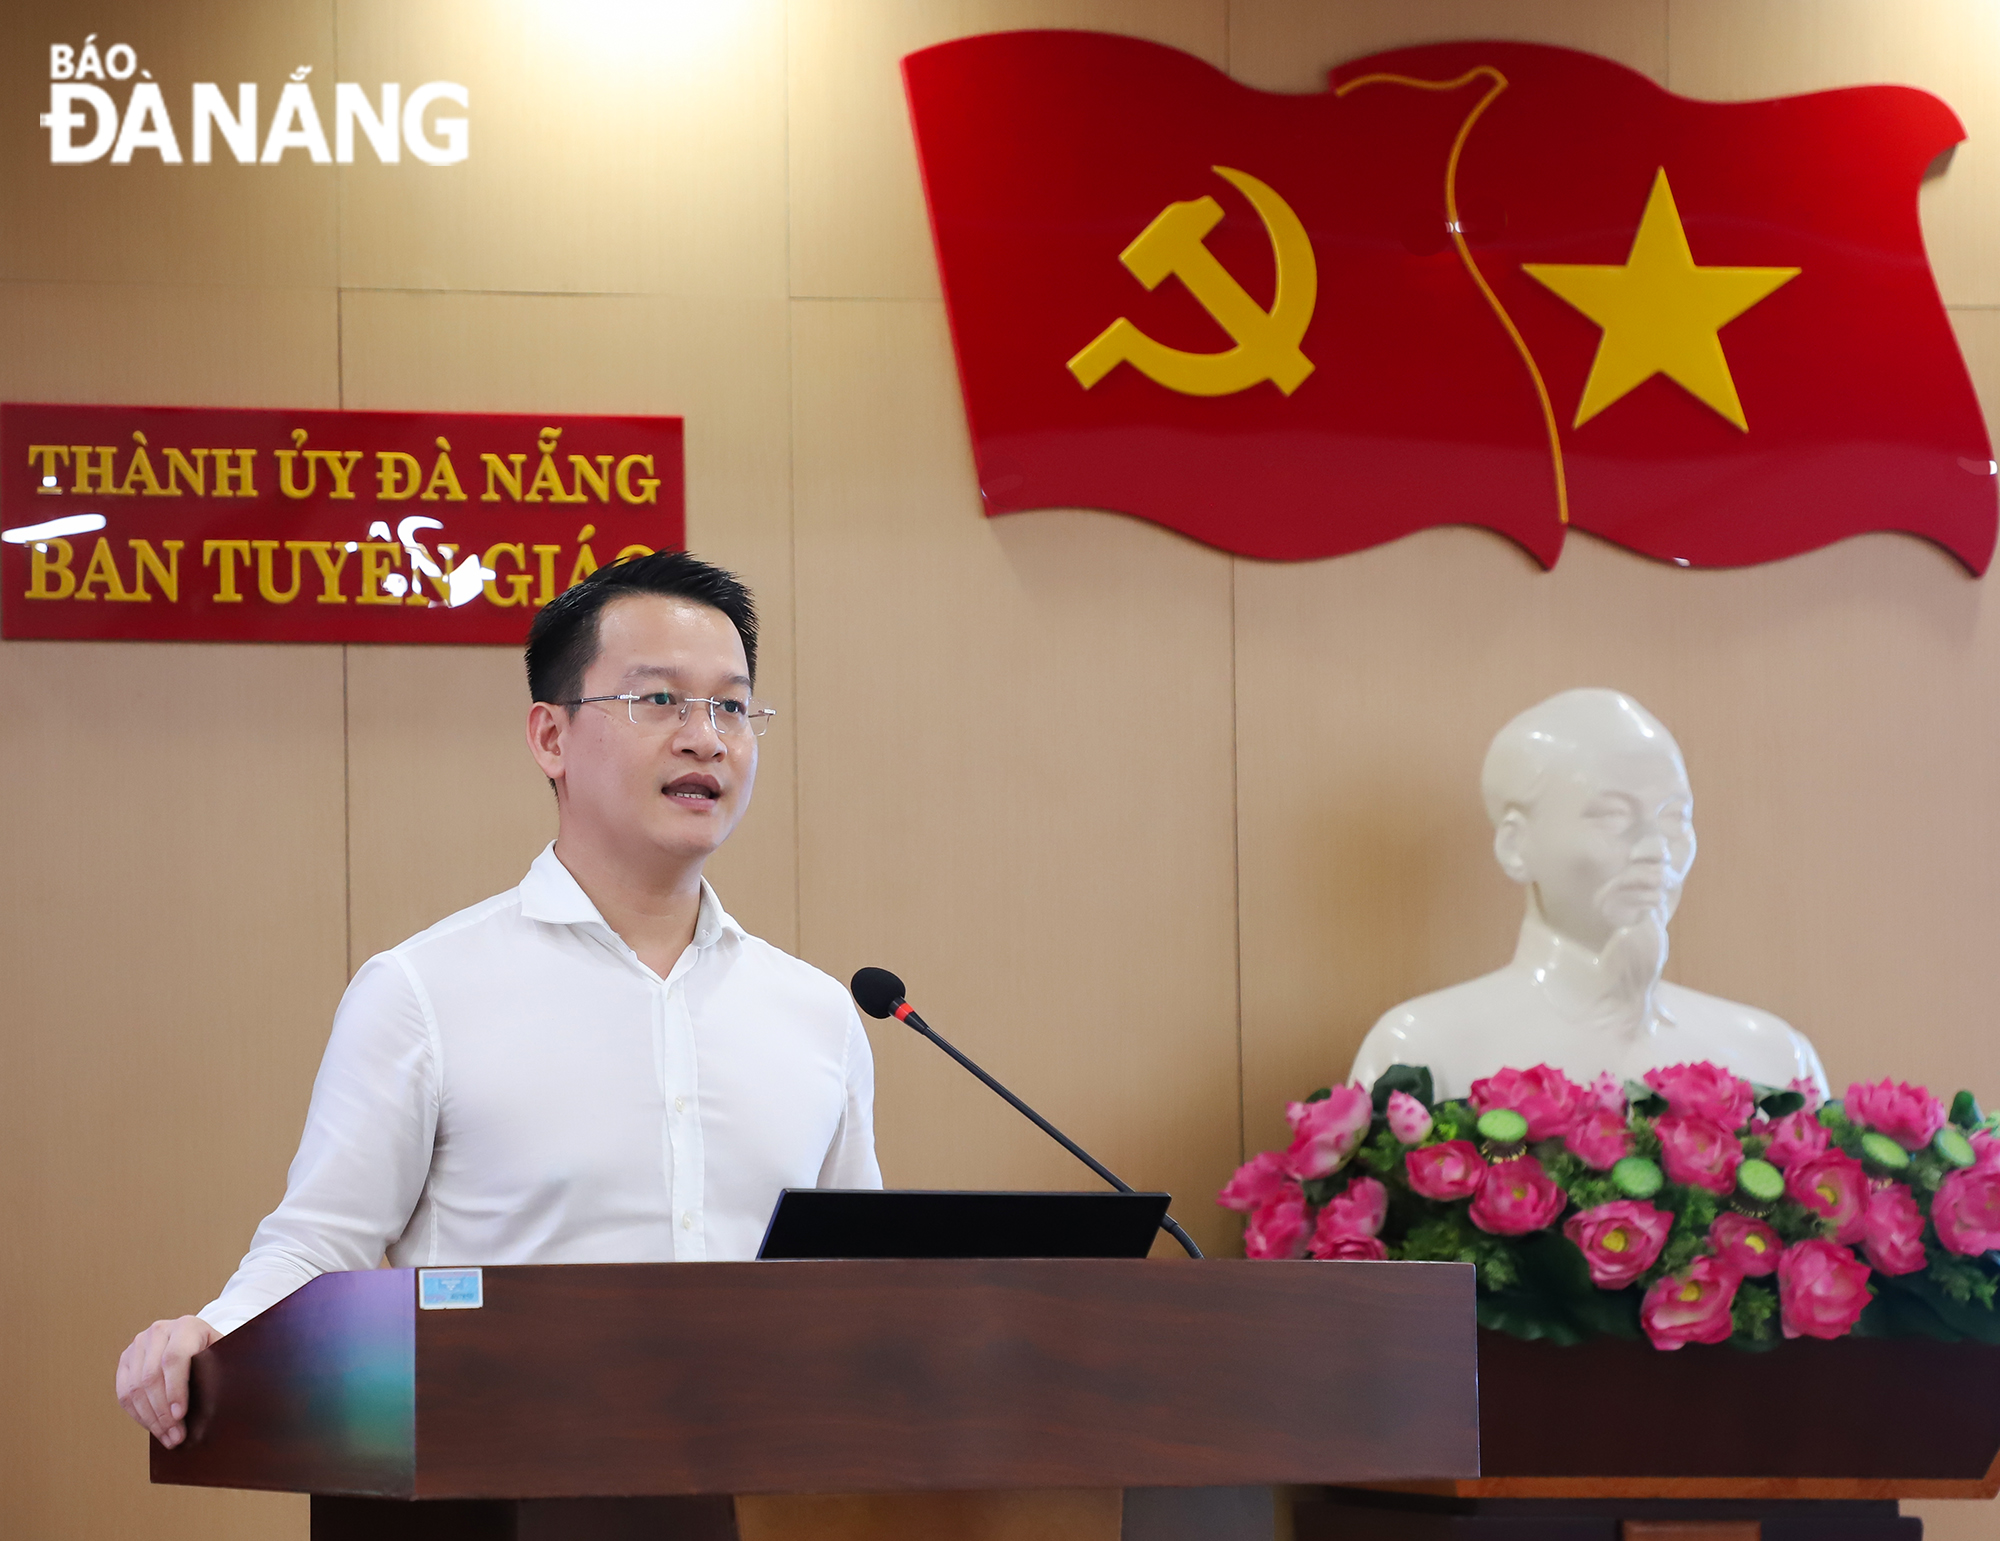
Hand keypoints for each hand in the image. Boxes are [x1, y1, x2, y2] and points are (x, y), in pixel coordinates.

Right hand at [115, 1315, 215, 1447]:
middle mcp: (159, 1331)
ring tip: (168, 1437)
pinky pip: (124, 1393)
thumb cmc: (215, 1352)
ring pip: (135, 1388)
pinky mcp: (126, 1360)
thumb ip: (221, 1369)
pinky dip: (138, 1415)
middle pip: (152, 1377)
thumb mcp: (222, 1354)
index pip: (174, 1359)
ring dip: (151, 1419)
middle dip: (163, 1412)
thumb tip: (226, 1401)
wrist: (196, 1340)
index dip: (175, 1389)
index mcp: (186, 1325)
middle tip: (176, 1436)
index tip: (180, 1415)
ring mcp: (138, 1344)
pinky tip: (153, 1428)